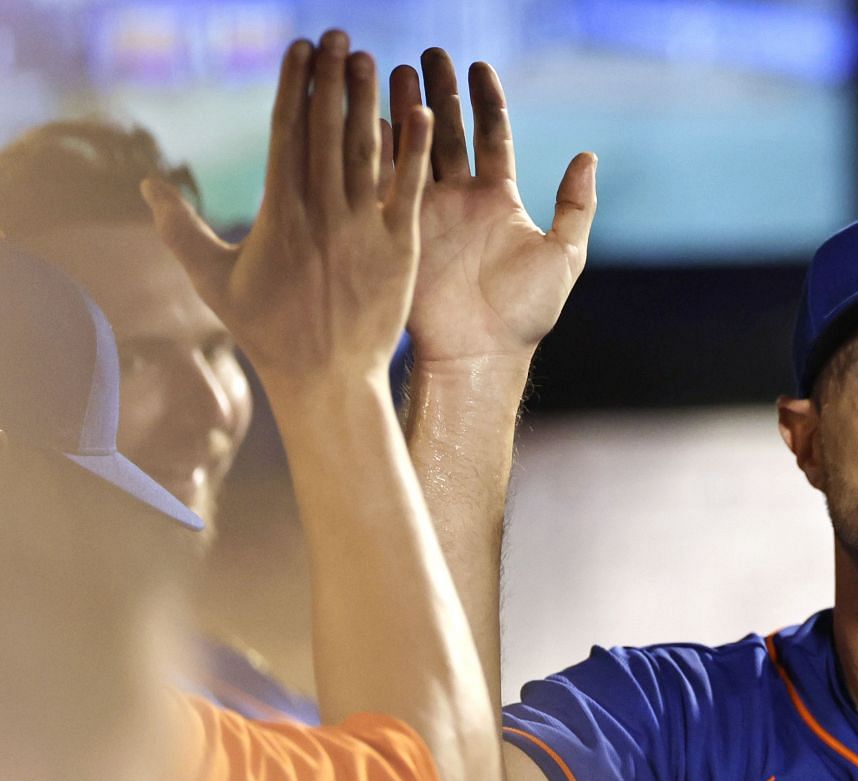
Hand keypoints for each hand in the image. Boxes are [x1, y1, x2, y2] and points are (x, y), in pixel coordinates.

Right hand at [142, 32, 429, 389]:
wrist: (327, 378)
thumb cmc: (268, 332)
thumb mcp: (213, 280)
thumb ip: (180, 229)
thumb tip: (145, 185)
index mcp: (279, 211)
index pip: (286, 132)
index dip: (294, 86)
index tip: (299, 50)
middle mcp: (321, 210)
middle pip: (326, 129)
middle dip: (332, 79)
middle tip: (339, 37)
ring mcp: (361, 227)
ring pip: (366, 149)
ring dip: (369, 101)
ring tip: (371, 59)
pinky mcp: (397, 247)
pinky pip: (406, 188)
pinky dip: (414, 149)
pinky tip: (424, 111)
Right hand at [388, 50, 595, 366]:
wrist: (481, 353)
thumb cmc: (526, 313)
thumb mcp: (563, 256)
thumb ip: (575, 205)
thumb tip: (588, 155)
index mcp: (498, 199)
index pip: (492, 136)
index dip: (485, 100)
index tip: (478, 65)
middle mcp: (460, 198)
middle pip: (447, 132)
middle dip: (438, 92)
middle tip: (426, 54)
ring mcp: (427, 211)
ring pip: (414, 148)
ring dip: (404, 109)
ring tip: (393, 69)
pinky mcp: (400, 229)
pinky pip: (387, 181)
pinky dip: (379, 149)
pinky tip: (368, 115)